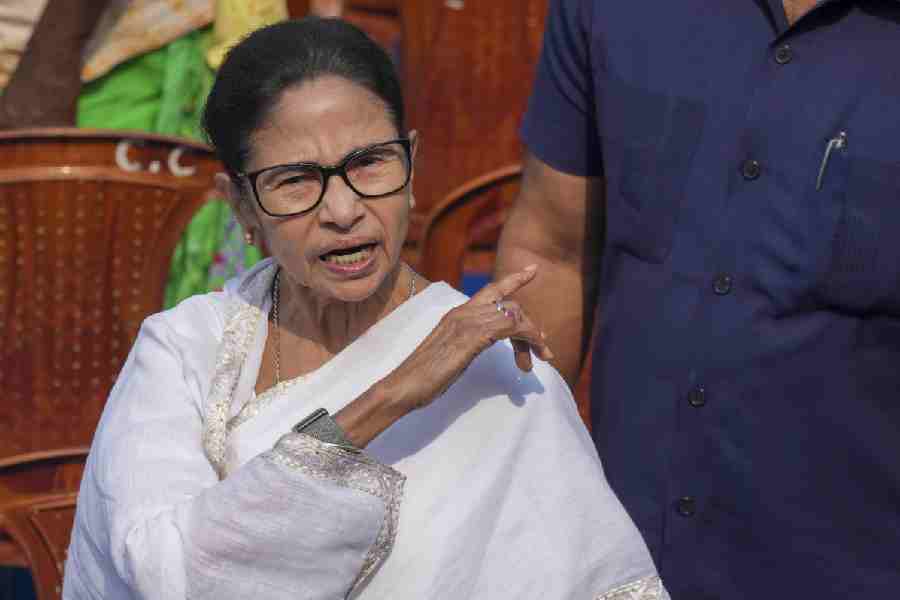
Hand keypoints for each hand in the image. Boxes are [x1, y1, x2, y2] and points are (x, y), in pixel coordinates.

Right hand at [383, 264, 553, 412]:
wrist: (403, 386)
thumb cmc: (422, 378)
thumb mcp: (450, 354)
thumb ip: (466, 345)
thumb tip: (479, 347)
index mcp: (457, 314)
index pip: (492, 290)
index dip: (515, 279)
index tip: (533, 270)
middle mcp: (463, 312)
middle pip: (510, 305)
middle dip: (530, 329)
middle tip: (540, 355)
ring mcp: (467, 321)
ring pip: (514, 314)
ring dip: (533, 337)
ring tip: (540, 358)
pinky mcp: (473, 335)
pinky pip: (511, 326)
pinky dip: (528, 337)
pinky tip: (533, 354)